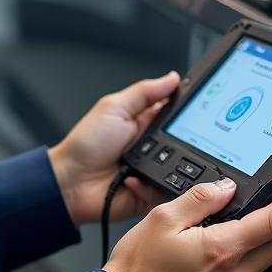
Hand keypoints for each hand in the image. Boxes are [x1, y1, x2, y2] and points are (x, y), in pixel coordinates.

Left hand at [48, 71, 179, 226]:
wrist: (70, 182)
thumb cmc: (85, 145)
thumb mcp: (113, 108)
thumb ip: (144, 93)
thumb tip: (172, 78)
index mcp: (146, 123)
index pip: (177, 114)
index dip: (191, 111)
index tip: (202, 108)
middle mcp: (154, 147)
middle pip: (187, 142)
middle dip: (184, 142)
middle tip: (166, 142)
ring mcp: (154, 171)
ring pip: (184, 169)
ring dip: (169, 165)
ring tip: (148, 162)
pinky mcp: (151, 193)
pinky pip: (167, 191)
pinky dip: (153, 185)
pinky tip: (134, 180)